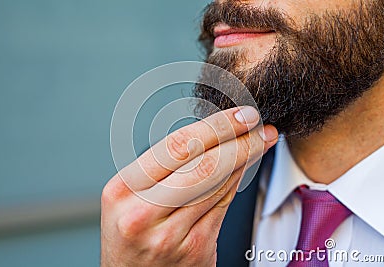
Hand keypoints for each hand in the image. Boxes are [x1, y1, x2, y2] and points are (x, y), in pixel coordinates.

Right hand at [101, 106, 277, 266]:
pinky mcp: (195, 250)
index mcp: (122, 190)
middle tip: (259, 123)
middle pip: (203, 165)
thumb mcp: (131, 197)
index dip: (215, 127)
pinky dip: (237, 181)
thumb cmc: (132, 232)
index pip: (176, 147)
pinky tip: (245, 166)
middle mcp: (143, 213)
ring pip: (218, 184)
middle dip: (239, 139)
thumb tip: (214, 134)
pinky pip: (223, 205)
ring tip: (261, 140)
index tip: (240, 115)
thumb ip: (165, 169)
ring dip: (245, 158)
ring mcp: (171, 235)